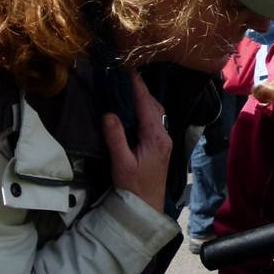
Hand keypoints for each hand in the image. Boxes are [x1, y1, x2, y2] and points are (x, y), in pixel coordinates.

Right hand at [101, 69, 172, 213]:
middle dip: (141, 88)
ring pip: (156, 112)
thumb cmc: (133, 186)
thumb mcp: (121, 163)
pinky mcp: (161, 145)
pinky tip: (135, 107)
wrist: (146, 205)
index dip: (137, 86)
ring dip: (144, 98)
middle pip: (154, 105)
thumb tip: (108, 113)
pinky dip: (145, 108)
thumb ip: (115, 138)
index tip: (128, 68)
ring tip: (128, 86)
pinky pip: (155, 120)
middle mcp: (163, 134)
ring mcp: (164, 139)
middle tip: (125, 74)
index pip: (146, 104)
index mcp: (155, 136)